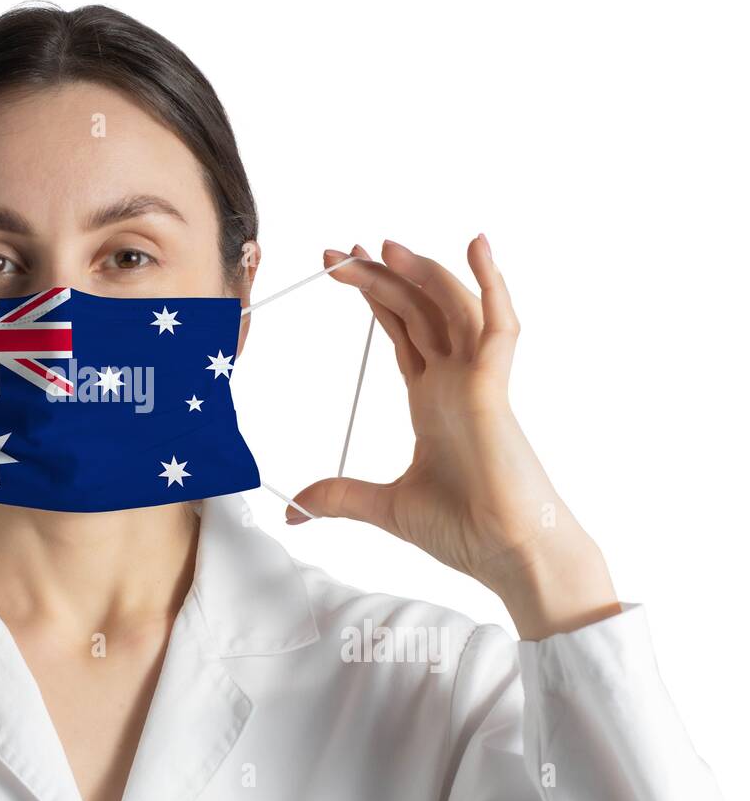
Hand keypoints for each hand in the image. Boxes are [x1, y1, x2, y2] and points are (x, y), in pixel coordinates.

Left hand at [290, 236, 620, 639]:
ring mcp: (478, 381)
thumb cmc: (465, 529)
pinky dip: (491, 283)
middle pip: (418, 308)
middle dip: (380, 275)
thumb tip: (292, 511)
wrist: (508, 556)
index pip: (402, 329)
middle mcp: (455, 380)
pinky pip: (499, 326)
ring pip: (451, 306)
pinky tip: (476, 245)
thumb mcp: (384, 507)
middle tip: (338, 250)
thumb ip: (339, 498)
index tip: (337, 268)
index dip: (373, 296)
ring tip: (382, 244)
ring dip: (421, 271)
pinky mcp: (496, 389)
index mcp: (432, 399)